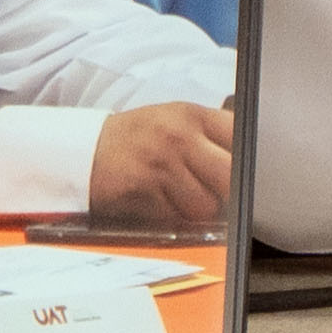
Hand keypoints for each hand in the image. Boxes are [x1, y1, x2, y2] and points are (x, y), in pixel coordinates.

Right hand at [80, 99, 238, 234]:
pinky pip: (175, 217)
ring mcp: (161, 164)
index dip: (247, 163)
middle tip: (215, 196)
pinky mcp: (142, 191)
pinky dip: (170, 217)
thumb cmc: (136, 139)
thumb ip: (211, 136)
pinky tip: (157, 202)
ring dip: (195, 210)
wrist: (82, 151)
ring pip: (204, 205)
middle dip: (226, 194)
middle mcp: (179, 136)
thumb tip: (249, 164)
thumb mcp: (175, 121)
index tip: (244, 175)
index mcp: (193, 115)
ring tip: (178, 196)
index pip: (240, 138)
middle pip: (229, 177)